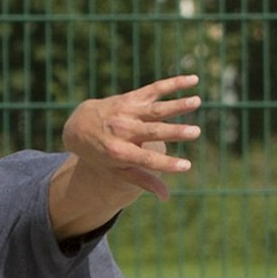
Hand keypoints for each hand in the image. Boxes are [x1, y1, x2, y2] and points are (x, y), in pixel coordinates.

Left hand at [60, 74, 200, 201]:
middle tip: (196, 132)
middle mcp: (122, 130)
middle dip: (175, 132)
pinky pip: (155, 89)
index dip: (166, 163)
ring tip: (197, 102)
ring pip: (156, 109)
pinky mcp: (132, 97)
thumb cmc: (102, 154)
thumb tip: (167, 197)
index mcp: (118, 152)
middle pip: (153, 131)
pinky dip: (174, 83)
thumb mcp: (117, 171)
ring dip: (177, 105)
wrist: (79, 126)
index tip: (186, 166)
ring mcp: (127, 111)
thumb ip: (142, 181)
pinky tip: (193, 80)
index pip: (146, 159)